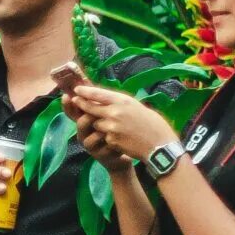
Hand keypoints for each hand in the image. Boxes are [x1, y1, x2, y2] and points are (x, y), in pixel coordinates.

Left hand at [64, 84, 179, 163]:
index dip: (86, 91)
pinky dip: (109, 138)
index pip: (99, 94)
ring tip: (117, 128)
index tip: (77, 90)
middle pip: (91, 108)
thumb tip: (105, 100)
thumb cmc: (153, 124)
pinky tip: (122, 139)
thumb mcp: (137, 106)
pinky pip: (104, 137)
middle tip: (75, 101)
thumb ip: (120, 103)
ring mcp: (111, 127)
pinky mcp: (111, 140)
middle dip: (82, 104)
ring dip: (101, 125)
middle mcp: (115, 112)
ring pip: (96, 124)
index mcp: (123, 101)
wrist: (159, 144)